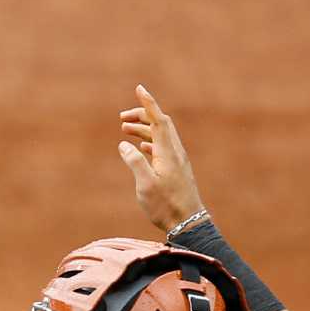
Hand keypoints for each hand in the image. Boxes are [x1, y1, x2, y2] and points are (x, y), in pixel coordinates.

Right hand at [117, 85, 205, 235]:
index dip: (148, 103)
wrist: (188, 222)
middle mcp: (174, 152)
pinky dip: (149, 141)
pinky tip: (140, 147)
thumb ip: (135, 162)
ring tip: (125, 129)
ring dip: (143, 129)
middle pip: (160, 124)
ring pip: (160, 135)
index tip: (139, 88)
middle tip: (122, 117)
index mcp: (167, 152)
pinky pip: (162, 147)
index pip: (158, 120)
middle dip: (142, 115)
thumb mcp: (146, 185)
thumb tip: (124, 145)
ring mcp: (176, 160)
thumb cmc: (166, 205)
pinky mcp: (175, 169)